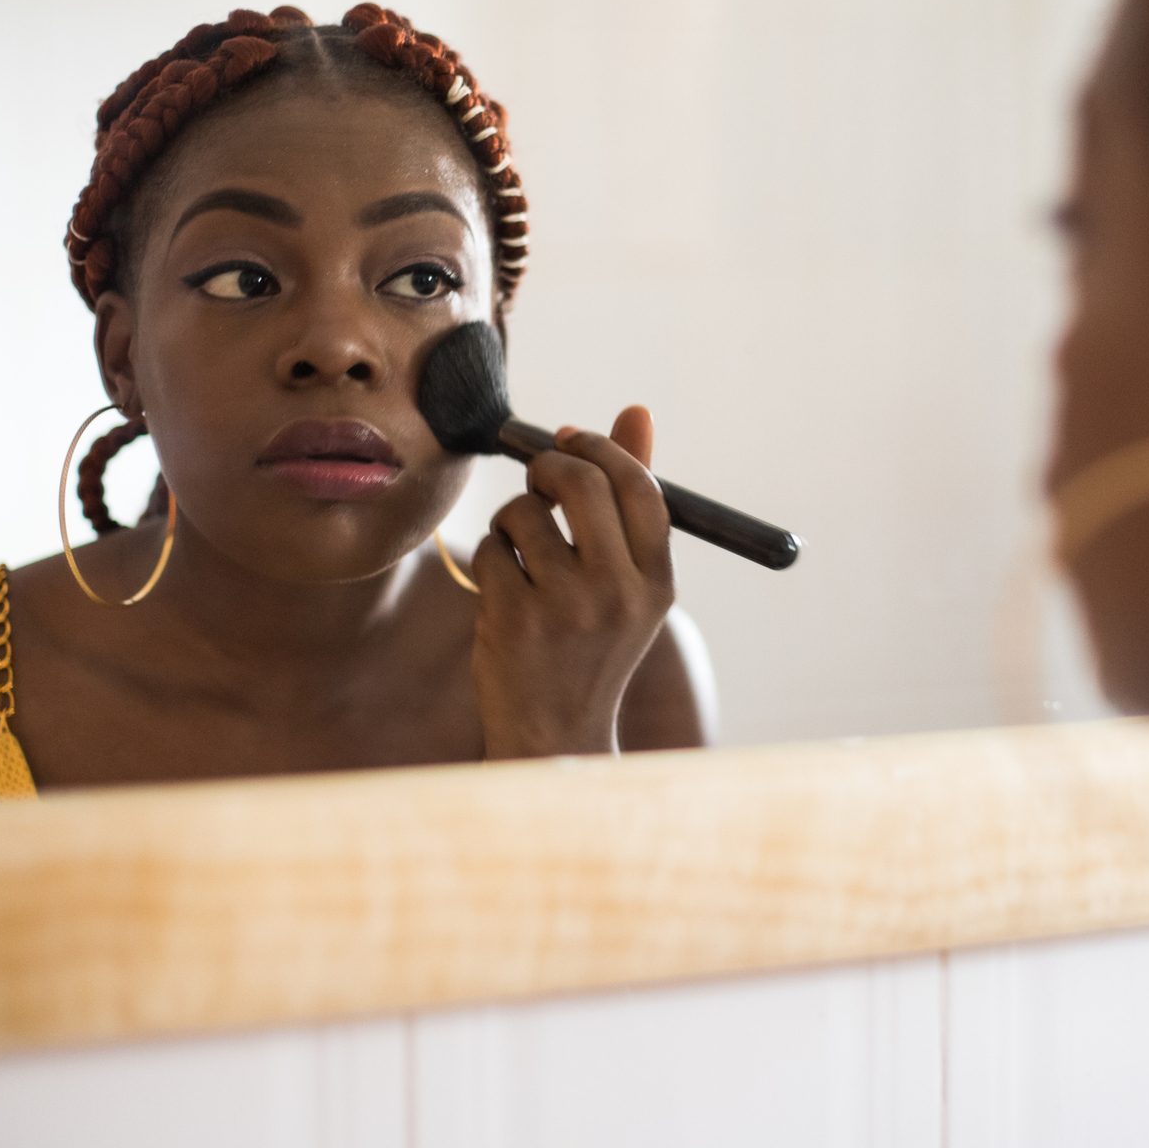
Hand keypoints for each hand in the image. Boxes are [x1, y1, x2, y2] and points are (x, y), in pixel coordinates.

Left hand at [471, 406, 674, 759]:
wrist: (555, 735)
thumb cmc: (590, 646)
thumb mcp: (627, 583)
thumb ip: (629, 500)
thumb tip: (636, 412)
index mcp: (657, 582)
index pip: (639, 487)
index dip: (602, 448)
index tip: (571, 439)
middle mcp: (619, 593)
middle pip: (582, 484)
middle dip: (549, 466)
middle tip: (538, 476)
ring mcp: (566, 607)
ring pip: (525, 515)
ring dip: (513, 521)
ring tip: (521, 555)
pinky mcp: (515, 620)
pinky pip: (491, 550)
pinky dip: (491, 559)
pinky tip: (504, 593)